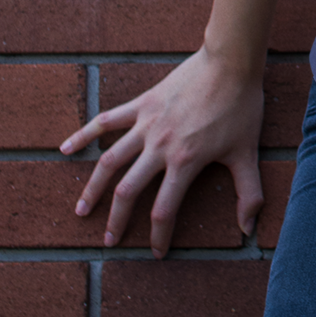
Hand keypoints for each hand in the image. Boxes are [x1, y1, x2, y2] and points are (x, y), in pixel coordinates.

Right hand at [59, 49, 264, 258]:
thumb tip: (250, 228)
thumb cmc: (241, 107)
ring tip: (81, 210)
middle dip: (116, 221)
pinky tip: (65, 149)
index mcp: (184, 162)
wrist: (229, 62)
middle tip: (108, 242)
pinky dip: (84, 135)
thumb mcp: (248, 153)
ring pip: (109, 161)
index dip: (159, 237)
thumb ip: (249, 193)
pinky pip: (106, 121)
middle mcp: (158, 147)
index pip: (164, 211)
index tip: (156, 254)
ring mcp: (146, 125)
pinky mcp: (140, 104)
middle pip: (128, 192)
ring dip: (93, 188)